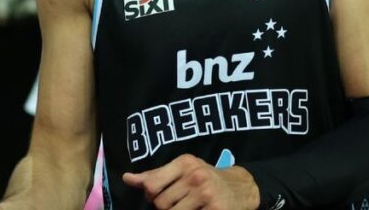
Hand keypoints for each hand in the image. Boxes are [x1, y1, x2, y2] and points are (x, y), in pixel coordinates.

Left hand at [123, 154, 259, 209]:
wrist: (242, 188)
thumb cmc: (205, 179)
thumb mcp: (181, 170)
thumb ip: (154, 175)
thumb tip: (127, 178)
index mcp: (184, 163)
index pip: (151, 184)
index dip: (150, 195)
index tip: (157, 196)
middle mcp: (195, 175)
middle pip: (161, 203)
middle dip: (164, 207)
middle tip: (177, 203)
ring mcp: (206, 193)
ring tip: (186, 208)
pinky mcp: (216, 209)